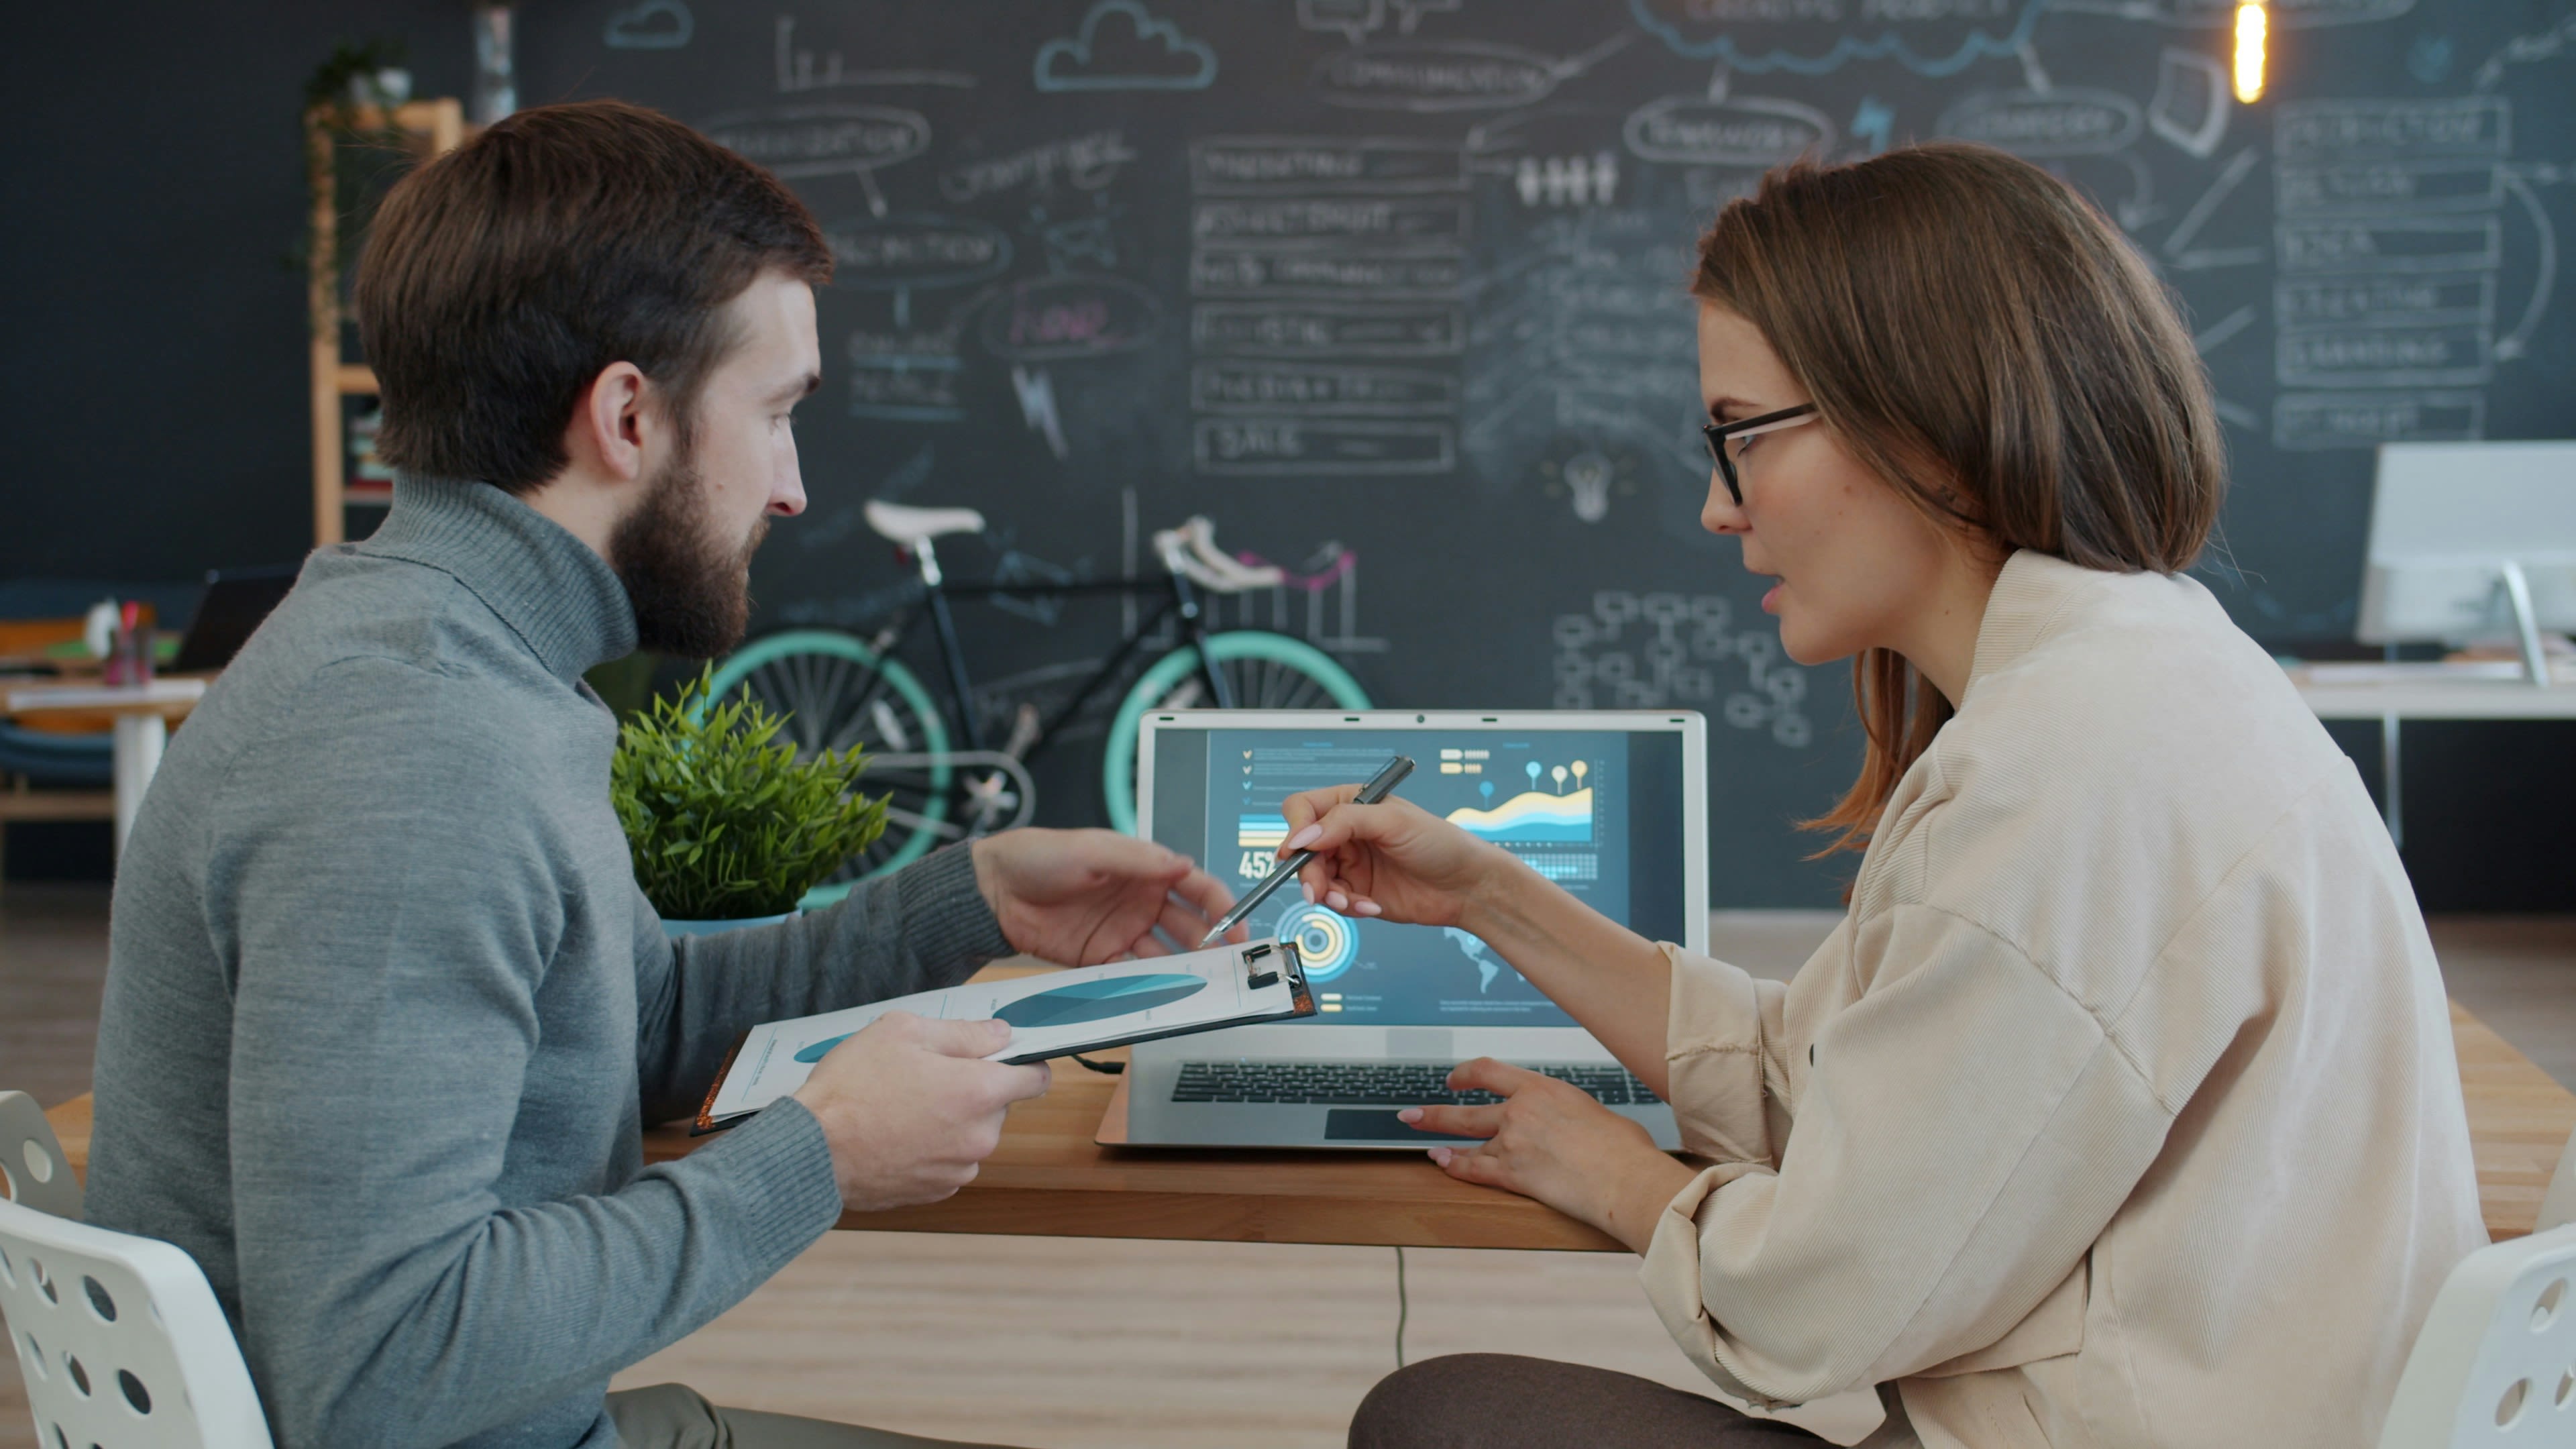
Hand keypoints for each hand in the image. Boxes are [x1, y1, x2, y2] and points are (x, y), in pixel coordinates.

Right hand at [790, 1012, 1050, 1212]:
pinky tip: (897, 1135)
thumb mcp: (903, 1033)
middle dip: (973, 1089)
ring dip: (952, 1121)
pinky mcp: (937, 1191)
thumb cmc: (852, 1087)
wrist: (811, 1152)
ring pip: (972, 1135)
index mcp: (979, 1092)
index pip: (1036, 1079)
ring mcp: (959, 1169)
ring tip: (903, 1107)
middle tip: (927, 1076)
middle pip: (998, 1105)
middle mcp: (979, 1137)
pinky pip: (950, 1161)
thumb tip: (1001, 1034)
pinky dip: (933, 1148)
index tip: (1006, 1057)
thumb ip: (963, 1033)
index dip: (1024, 1063)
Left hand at [970, 827, 1241, 963]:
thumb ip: (1139, 859)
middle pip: (1189, 927)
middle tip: (1225, 966)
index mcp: (1146, 870)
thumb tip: (1183, 865)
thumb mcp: (1092, 850)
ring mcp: (1122, 933)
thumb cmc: (1039, 856)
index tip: (1236, 928)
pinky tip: (1156, 993)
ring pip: (1165, 955)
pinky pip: (1130, 975)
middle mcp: (1141, 903)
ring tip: (1196, 985)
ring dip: (1183, 969)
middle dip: (1211, 946)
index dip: (1222, 906)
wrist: (993, 891)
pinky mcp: (1100, 959)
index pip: (1197, 888)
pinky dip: (1145, 985)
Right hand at [1275, 787, 1511, 928]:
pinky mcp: (1357, 892)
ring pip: (1314, 879)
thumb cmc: (1440, 843)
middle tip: (1318, 890)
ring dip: (1326, 893)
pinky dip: (1346, 906)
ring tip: (1349, 901)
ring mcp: (1350, 864)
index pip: (1303, 809)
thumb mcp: (1392, 821)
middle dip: (1308, 871)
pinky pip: (1334, 901)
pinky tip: (1370, 906)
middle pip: (1302, 850)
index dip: (1296, 828)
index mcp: (1350, 804)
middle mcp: (1345, 833)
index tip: (1299, 850)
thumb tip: (1303, 837)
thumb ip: (1344, 822)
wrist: (1467, 886)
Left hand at [1400, 1058, 1698, 1253]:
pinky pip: (1475, 1170)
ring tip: (1423, 1141)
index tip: (1455, 1078)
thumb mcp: (1593, 1111)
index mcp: (1542, 1089)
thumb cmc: (1623, 1148)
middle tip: (1412, 1113)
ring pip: (1466, 1141)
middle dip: (1434, 1112)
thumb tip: (1573, 1123)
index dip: (1466, 1073)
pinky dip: (1455, 1168)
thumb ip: (1569, 1112)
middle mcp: (1520, 1112)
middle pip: (1466, 1110)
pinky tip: (1442, 1164)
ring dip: (1440, 1141)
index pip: (1490, 1072)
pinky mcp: (1512, 1175)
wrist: (1623, 1176)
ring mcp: (1512, 1143)